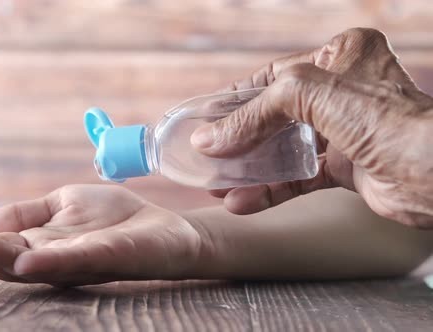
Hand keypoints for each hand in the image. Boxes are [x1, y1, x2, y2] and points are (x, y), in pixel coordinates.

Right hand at [0, 185, 205, 285]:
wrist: (163, 225)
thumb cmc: (112, 219)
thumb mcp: (62, 203)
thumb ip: (24, 212)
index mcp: (43, 245)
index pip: (4, 250)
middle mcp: (57, 259)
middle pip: (13, 262)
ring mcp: (82, 260)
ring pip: (39, 265)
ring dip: (7, 258)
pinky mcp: (109, 256)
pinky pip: (79, 259)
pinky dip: (53, 260)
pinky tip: (30, 260)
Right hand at [191, 28, 432, 227]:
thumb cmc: (384, 117)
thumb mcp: (306, 94)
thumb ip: (254, 114)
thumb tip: (209, 140)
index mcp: (340, 55)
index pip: (272, 76)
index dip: (236, 97)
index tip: (207, 117)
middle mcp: (342, 91)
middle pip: (274, 115)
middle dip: (238, 138)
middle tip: (208, 154)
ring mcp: (344, 130)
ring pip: (283, 149)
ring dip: (249, 169)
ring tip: (216, 183)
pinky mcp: (346, 167)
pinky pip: (298, 178)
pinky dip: (270, 191)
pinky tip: (242, 202)